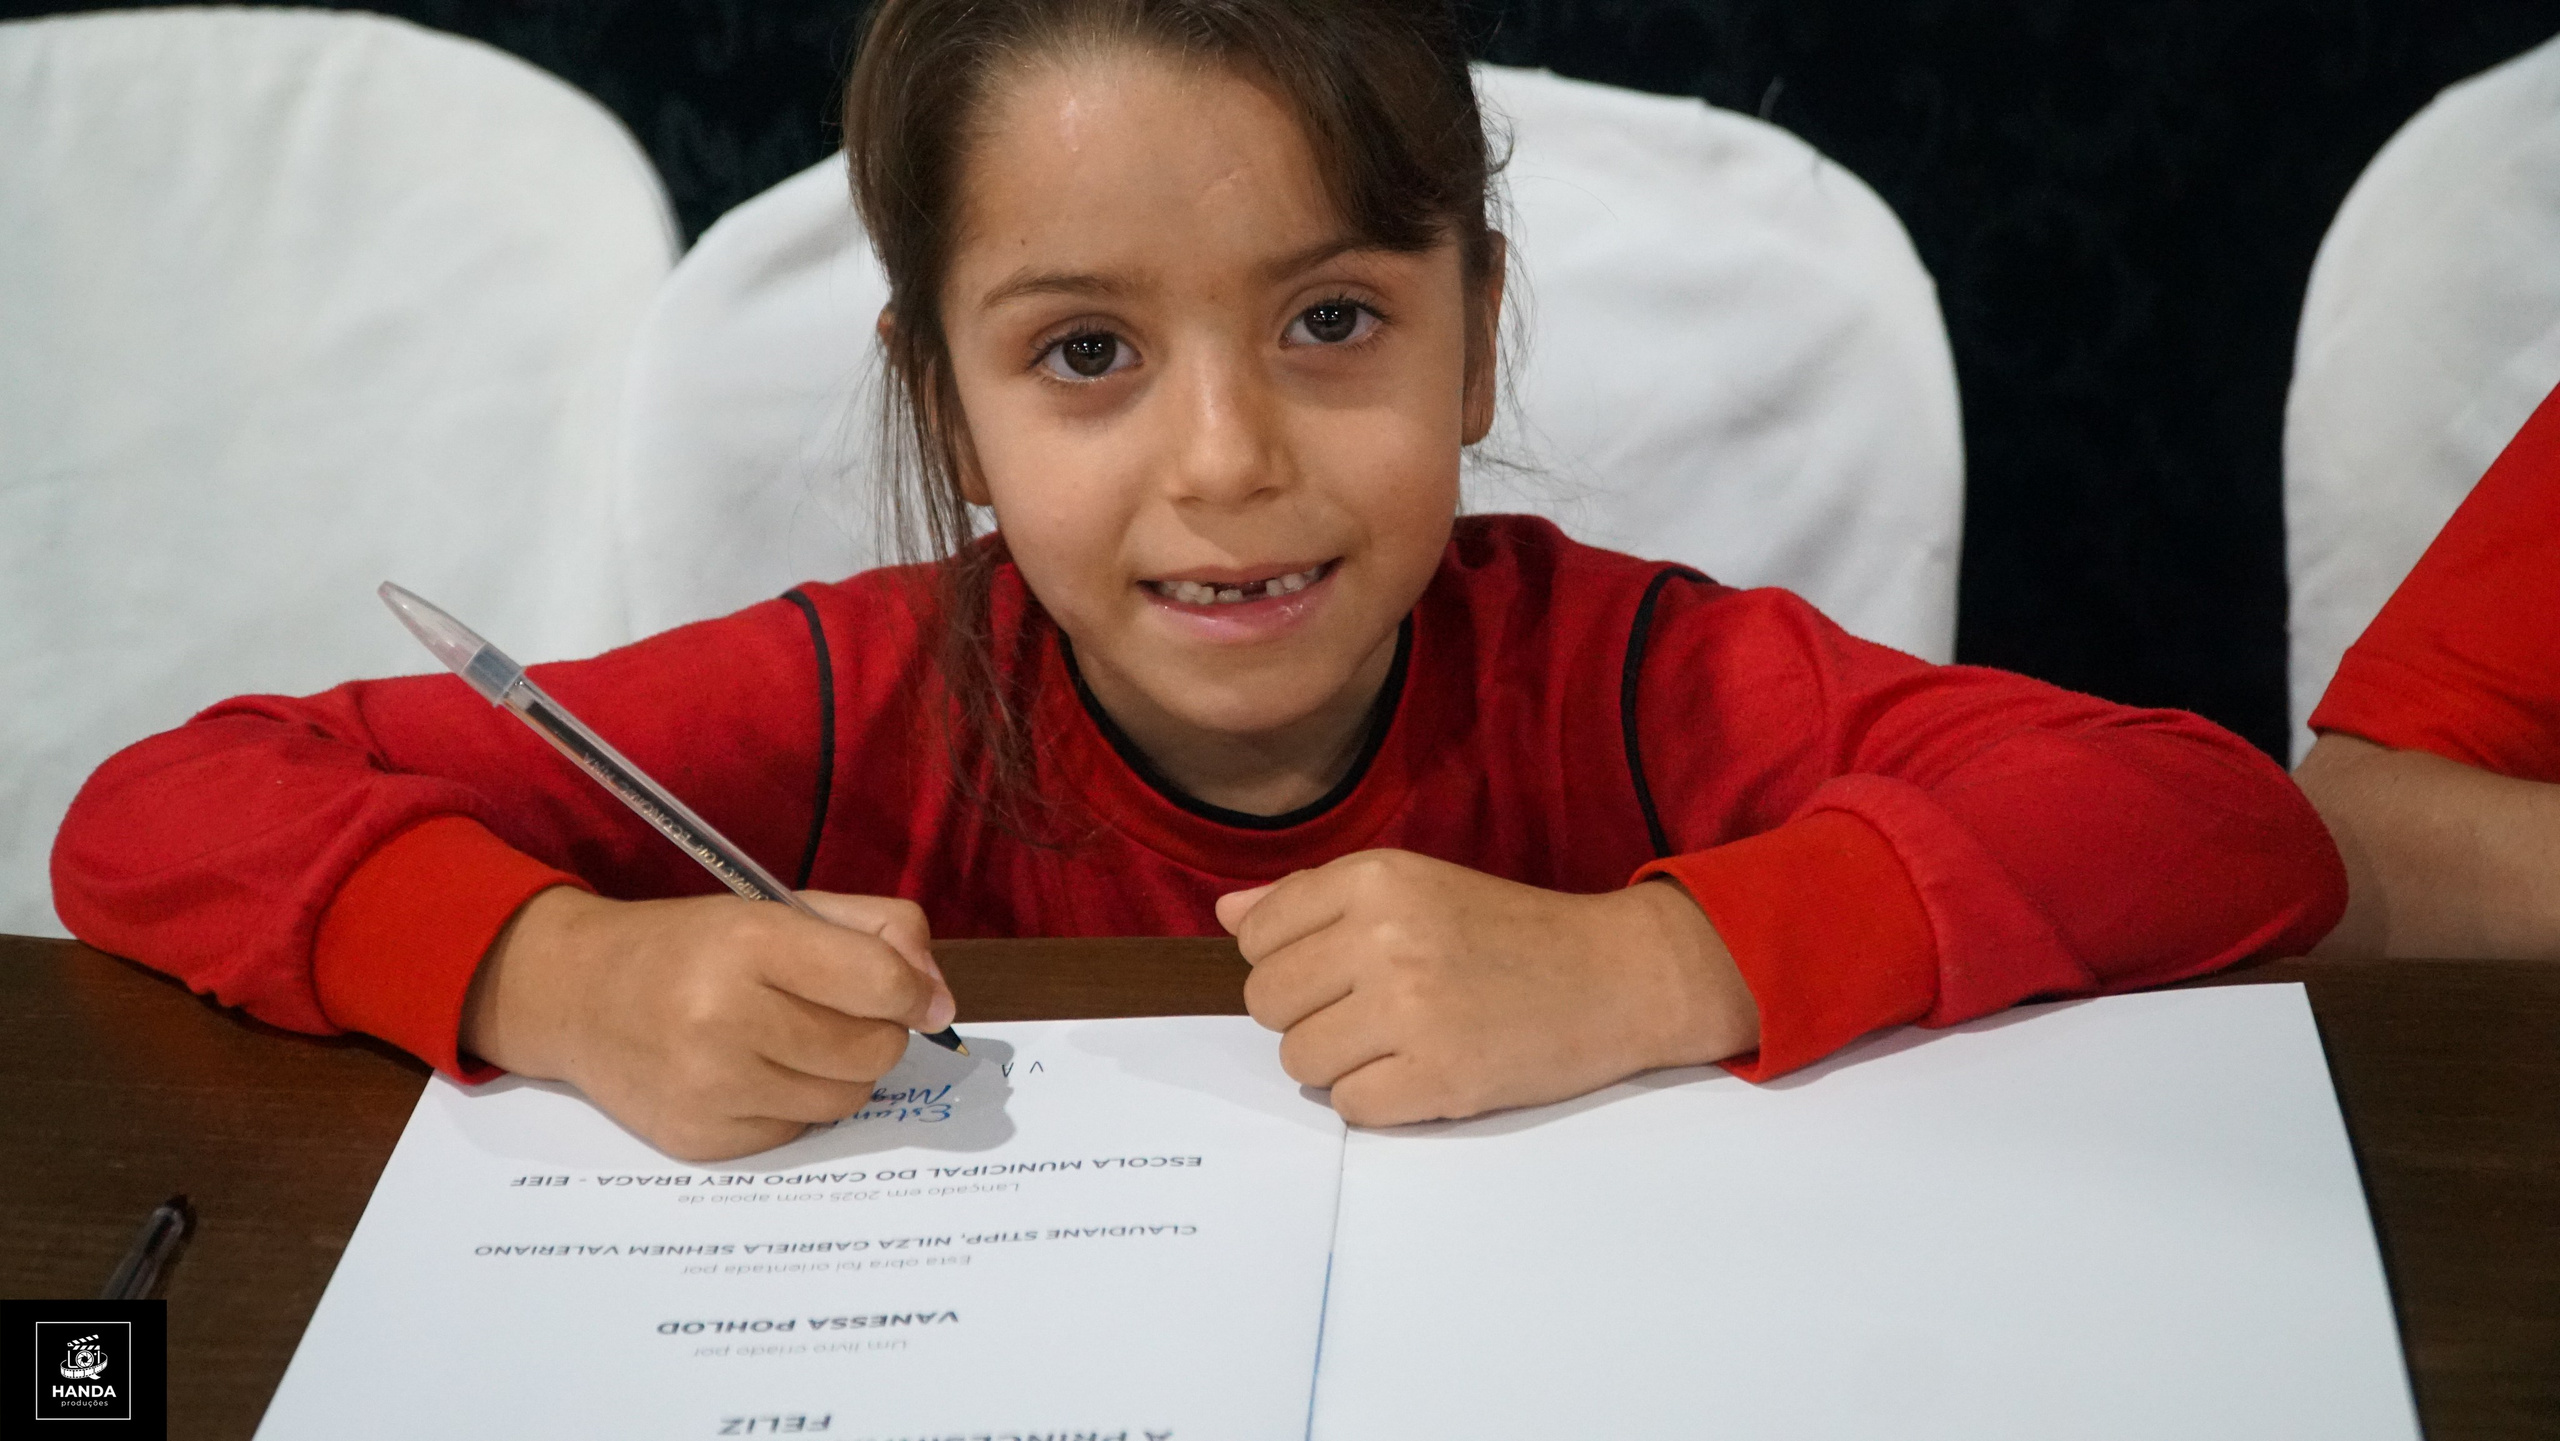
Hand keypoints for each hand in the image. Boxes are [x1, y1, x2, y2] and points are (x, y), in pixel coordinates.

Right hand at [460, 887, 956, 1160]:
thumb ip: (880, 932)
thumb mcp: (783, 906)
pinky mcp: (701, 1141)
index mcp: (751, 944)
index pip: (882, 985)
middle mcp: (725, 1019)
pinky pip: (798, 1133)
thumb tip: (942, 1004)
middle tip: (837, 1012)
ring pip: (844, 1100)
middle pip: (873, 1051)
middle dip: (876, 1032)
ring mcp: (710, 1088)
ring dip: (839, 1072)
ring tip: (792, 1040)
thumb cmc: (694, 945)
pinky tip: (752, 1072)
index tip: (914, 996)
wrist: (578, 994)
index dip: (914, 992)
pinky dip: (793, 1105)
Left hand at [1215, 850, 1758, 1125]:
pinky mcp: (1438, 1078)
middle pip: (1268, 1004)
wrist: (1616, 976)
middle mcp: (1384, 937)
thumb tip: (1227, 915)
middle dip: (1309, 1016)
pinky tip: (1423, 1071)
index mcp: (1374, 880)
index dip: (1288, 963)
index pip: (1257, 938)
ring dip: (1341, 1063)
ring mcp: (1411, 1010)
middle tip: (1373, 1010)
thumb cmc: (1507, 932)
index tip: (1339, 968)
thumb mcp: (1412, 887)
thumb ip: (1313, 899)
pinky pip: (1350, 1106)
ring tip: (1400, 1041)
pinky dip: (1379, 1100)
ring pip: (1300, 1061)